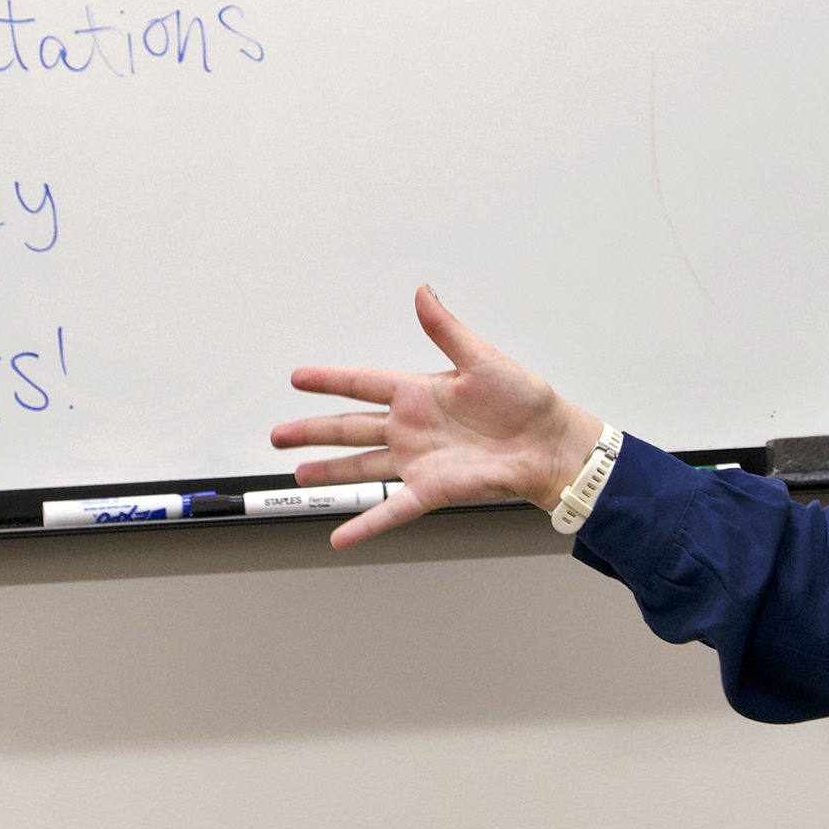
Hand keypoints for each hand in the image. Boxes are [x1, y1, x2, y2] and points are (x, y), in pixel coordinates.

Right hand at [271, 286, 605, 547]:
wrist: (549, 445)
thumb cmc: (525, 401)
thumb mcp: (481, 359)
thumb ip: (445, 329)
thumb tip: (423, 293)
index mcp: (419, 392)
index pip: (362, 384)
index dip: (329, 381)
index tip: (298, 378)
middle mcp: (412, 427)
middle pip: (349, 428)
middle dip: (312, 431)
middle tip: (279, 434)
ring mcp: (417, 460)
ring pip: (360, 467)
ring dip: (328, 471)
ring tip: (298, 474)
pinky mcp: (431, 490)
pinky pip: (390, 508)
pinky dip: (365, 524)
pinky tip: (340, 536)